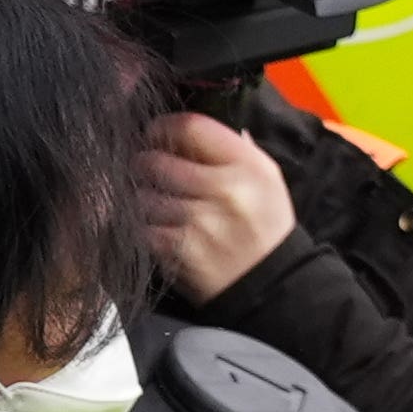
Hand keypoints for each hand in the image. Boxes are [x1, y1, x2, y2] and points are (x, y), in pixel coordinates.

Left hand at [136, 108, 301, 303]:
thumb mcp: (265, 179)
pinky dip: (143, 227)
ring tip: (152, 201)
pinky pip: (142, 228)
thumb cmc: (265, 225)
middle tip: (145, 168)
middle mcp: (223, 190)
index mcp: (247, 166)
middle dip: (144, 163)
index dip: (163, 126)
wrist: (270, 285)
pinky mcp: (179, 252)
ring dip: (141, 198)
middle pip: (157, 160)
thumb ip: (231, 149)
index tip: (154, 133)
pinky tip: (156, 227)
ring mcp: (199, 223)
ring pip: (143, 196)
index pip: (191, 127)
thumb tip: (186, 130)